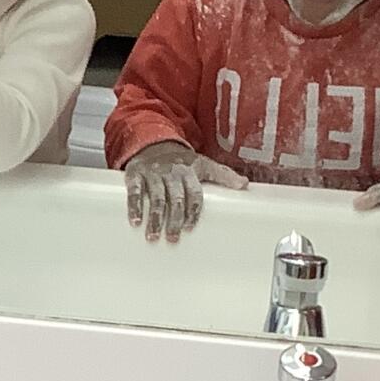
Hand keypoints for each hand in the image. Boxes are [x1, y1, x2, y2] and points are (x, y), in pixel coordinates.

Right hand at [125, 142, 248, 243]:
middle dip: (173, 219)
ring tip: (153, 236)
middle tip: (172, 238)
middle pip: (175, 198)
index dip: (192, 211)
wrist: (153, 142)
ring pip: (155, 197)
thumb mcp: (204, 164)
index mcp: (190, 172)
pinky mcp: (136, 175)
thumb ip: (223, 175)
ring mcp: (153, 174)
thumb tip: (245, 185)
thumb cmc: (181, 161)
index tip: (189, 228)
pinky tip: (136, 221)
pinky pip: (134, 191)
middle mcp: (172, 173)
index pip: (194, 194)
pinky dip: (134, 206)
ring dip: (154, 218)